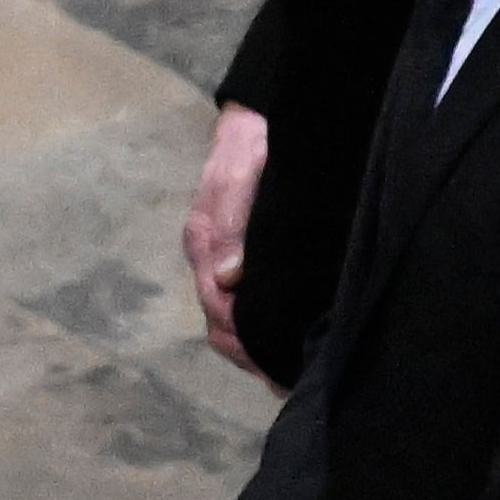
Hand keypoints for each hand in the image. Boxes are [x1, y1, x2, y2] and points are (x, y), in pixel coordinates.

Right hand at [187, 100, 271, 370]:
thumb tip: (229, 279)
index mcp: (207, 239)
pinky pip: (235, 304)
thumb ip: (234, 223)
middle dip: (252, 356)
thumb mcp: (246, 175)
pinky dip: (254, 332)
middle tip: (292, 384)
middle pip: (220, 324)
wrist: (261, 114)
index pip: (220, 308)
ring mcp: (219, 257)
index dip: (249, 343)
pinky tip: (282, 345)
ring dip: (252, 349)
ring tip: (288, 376)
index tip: (281, 369)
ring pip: (226, 319)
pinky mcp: (233, 256)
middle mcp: (208, 255)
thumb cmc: (260, 143)